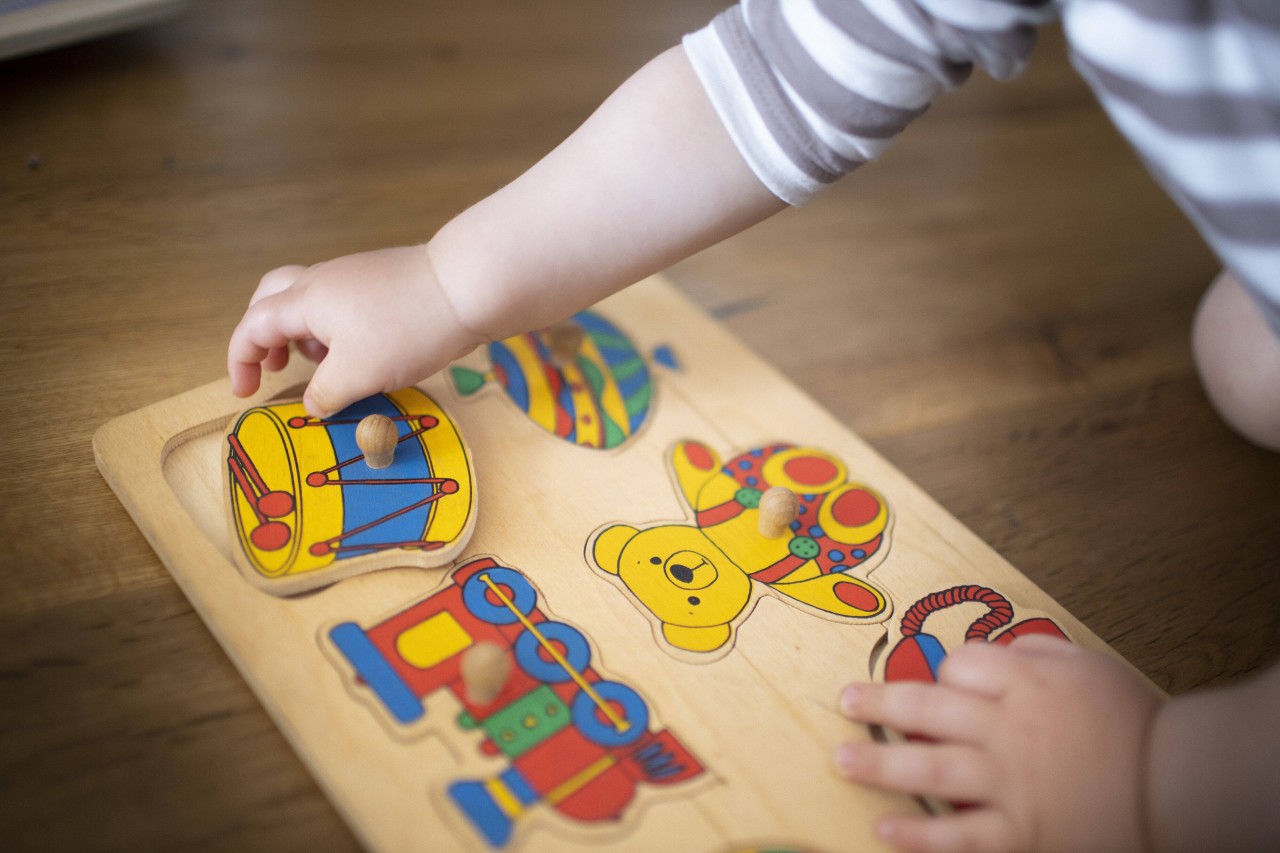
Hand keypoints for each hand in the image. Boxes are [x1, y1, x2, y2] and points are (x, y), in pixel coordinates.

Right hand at [227, 245, 482, 416]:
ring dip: (305, 336)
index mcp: (306, 299)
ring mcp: (355, 278)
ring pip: (310, 303)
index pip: (254, 325)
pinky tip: (364, 357)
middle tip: (275, 367)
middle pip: (273, 299)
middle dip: (265, 335)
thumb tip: (313, 404)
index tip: (244, 391)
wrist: (467, 288)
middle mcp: (324, 281)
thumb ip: (325, 393)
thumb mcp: (357, 374)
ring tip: (325, 368)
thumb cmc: (408, 329)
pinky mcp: (383, 284)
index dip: (242, 360)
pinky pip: (343, 307)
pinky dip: (337, 332)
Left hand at [836, 636, 1161, 852]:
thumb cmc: (1134, 721)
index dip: (941, 668)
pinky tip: (884, 828)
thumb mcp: (1088, 665)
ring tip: (841, 759)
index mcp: (1025, 683)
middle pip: (927, 707)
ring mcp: (1008, 784)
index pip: (960, 664)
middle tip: (845, 700)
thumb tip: (996, 648)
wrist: (1177, 784)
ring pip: (928, 769)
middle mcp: (1006, 729)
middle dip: (879, 703)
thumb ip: (1037, 652)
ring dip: (878, 763)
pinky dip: (919, 835)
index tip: (935, 677)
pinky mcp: (1019, 833)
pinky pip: (958, 836)